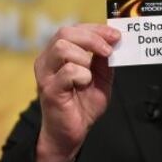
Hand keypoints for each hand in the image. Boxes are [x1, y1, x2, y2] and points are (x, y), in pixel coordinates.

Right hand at [34, 24, 120, 161]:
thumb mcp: (100, 78)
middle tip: (108, 50)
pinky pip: (68, 71)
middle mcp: (48, 60)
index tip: (115, 35)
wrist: (72, 132)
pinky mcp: (50, 89)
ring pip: (62, 48)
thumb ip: (103, 61)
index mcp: (59, 54)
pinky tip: (84, 84)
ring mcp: (46, 74)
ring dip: (85, 58)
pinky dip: (82, 75)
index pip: (74, 29)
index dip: (96, 29)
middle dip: (92, 38)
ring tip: (91, 74)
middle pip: (65, 33)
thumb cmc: (83, 105)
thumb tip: (113, 41)